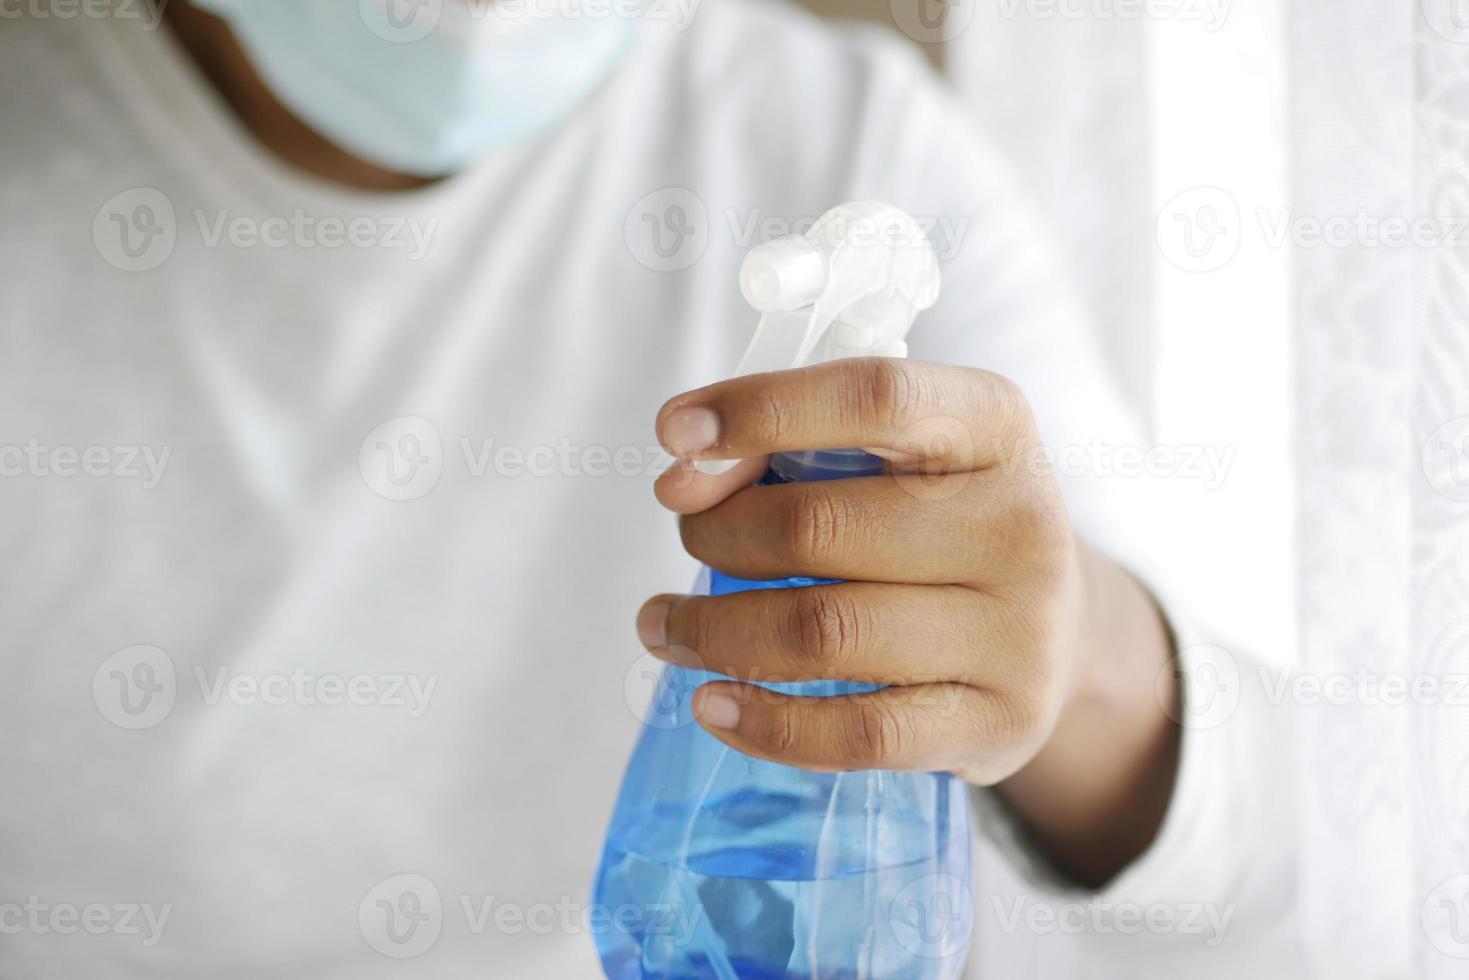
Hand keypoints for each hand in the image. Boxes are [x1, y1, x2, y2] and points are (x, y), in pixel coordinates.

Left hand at [637, 357, 1082, 785]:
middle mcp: (1021, 523)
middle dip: (719, 532)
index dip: (762, 408)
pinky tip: (714, 702)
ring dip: (714, 630)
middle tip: (691, 538)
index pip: (875, 397)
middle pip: (822, 525)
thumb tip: (684, 478)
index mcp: (996, 426)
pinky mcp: (999, 723)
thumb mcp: (895, 458)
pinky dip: (765, 721)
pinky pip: (856, 733)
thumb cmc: (940, 527)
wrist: (1054, 636)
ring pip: (824, 632)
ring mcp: (1019, 631)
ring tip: (667, 625)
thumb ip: (793, 448)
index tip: (673, 430)